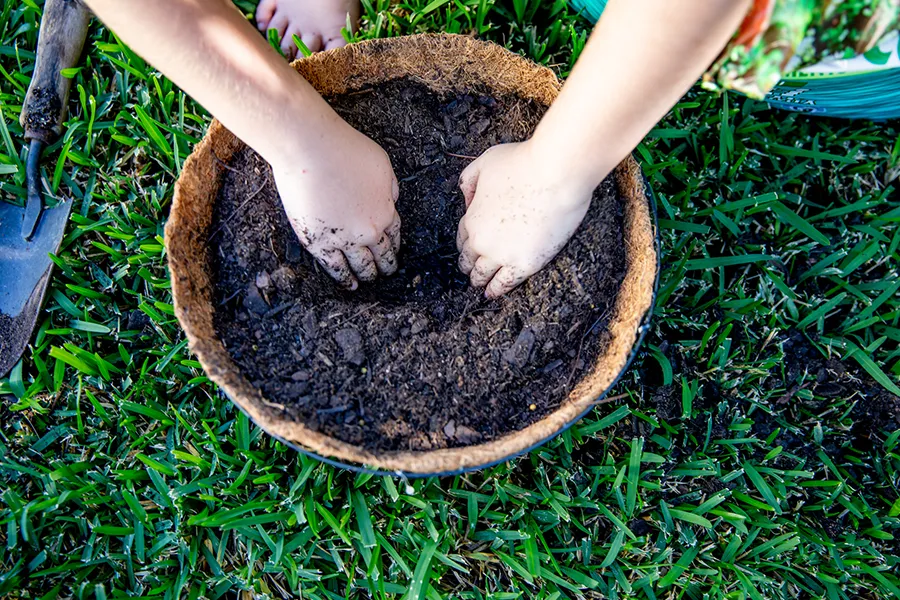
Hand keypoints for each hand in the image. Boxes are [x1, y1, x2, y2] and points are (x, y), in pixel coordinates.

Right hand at [272, 122, 400, 288]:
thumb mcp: (382, 164)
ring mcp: (345, 239)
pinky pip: (336, 268)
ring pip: (361, 266)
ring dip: (367, 275)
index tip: (393, 254)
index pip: (394, 236)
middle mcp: (369, 230)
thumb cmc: (346, 150)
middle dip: (385, 266)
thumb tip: (392, 200)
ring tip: (368, 282)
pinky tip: (349, 285)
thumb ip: (390, 186)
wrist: (312, 149)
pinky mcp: (320, 243)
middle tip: (385, 274)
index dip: (394, 247)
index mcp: (386, 210)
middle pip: (381, 255)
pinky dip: (344, 279)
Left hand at [456, 142, 596, 297]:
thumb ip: (470, 179)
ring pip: (483, 275)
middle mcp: (482, 240)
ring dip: (480, 281)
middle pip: (469, 259)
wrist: (556, 173)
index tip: (468, 248)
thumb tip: (465, 196)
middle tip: (471, 271)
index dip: (466, 244)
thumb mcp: (486, 162)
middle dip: (469, 265)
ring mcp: (503, 255)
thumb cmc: (524, 162)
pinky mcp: (526, 264)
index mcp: (471, 217)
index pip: (462, 238)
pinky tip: (493, 294)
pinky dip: (497, 290)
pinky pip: (505, 284)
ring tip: (481, 286)